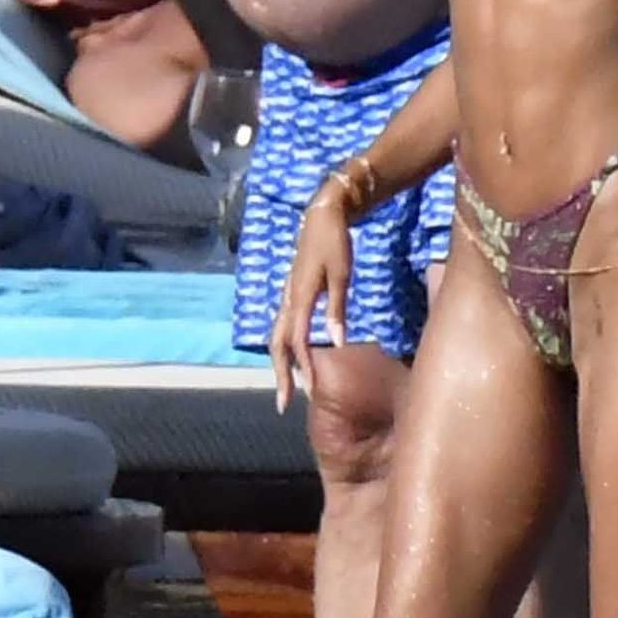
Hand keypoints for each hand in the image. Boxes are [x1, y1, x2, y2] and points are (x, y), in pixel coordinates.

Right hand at [269, 186, 353, 409]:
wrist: (323, 214)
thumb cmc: (336, 242)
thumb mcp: (341, 275)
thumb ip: (337, 309)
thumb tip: (337, 342)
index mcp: (298, 297)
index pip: (297, 341)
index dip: (303, 369)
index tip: (310, 393)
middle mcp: (287, 299)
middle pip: (277, 345)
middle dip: (280, 375)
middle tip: (283, 404)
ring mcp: (286, 295)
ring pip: (276, 336)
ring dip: (280, 364)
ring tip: (287, 388)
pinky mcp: (290, 292)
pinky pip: (282, 326)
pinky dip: (284, 347)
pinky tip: (293, 357)